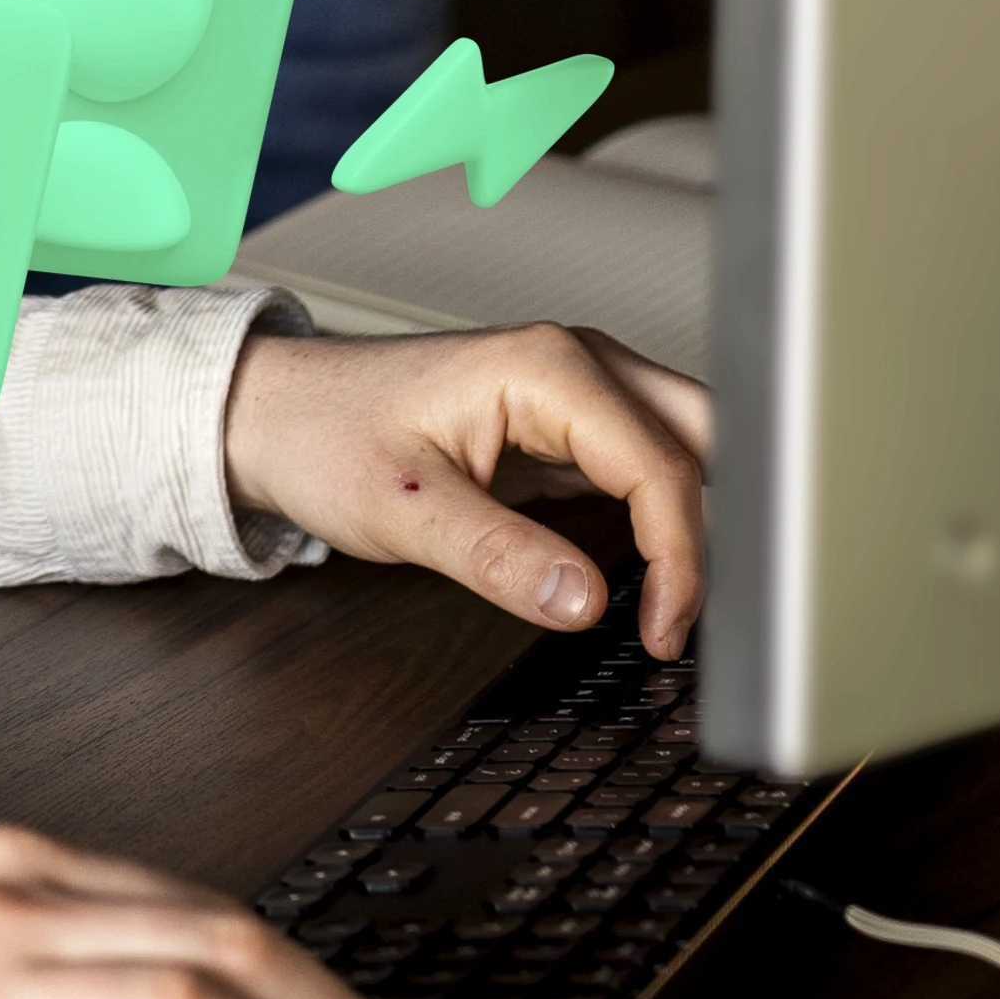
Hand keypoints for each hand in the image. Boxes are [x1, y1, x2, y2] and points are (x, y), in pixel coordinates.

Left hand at [223, 322, 711, 656]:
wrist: (272, 413)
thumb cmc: (323, 437)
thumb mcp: (402, 509)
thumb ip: (496, 555)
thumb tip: (587, 604)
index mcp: (547, 368)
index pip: (662, 466)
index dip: (682, 559)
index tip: (664, 634)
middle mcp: (574, 363)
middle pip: (703, 439)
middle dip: (727, 527)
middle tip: (710, 621)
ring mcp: (574, 388)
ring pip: (685, 446)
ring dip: (703, 520)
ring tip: (695, 608)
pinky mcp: (564, 421)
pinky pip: (647, 460)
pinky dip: (668, 515)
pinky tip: (661, 575)